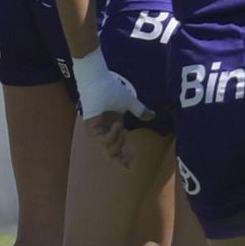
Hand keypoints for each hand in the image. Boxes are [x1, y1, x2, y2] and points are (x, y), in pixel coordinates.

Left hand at [71, 49, 147, 164]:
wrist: (99, 81)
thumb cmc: (111, 89)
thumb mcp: (129, 102)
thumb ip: (140, 111)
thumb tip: (153, 115)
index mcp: (114, 126)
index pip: (118, 147)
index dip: (123, 158)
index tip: (131, 164)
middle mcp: (105, 130)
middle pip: (112, 152)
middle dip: (121, 155)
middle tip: (129, 152)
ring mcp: (97, 130)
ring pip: (109, 147)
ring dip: (118, 141)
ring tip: (121, 127)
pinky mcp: (91, 128)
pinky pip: (103, 140)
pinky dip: (112, 135)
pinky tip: (116, 125)